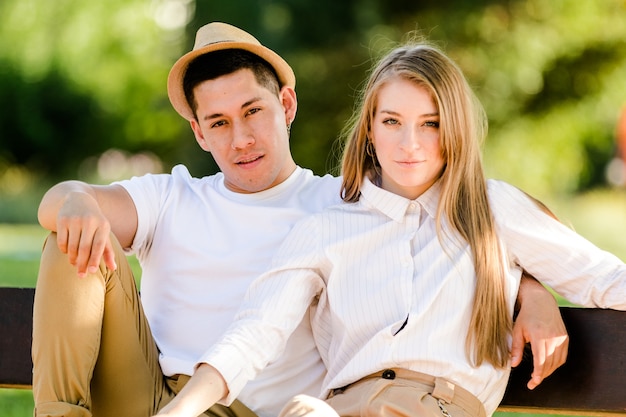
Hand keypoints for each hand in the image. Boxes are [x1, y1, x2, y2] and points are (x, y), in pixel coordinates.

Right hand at [56, 191, 116, 276]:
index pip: (98, 245)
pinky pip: (62, 241)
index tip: (91, 272)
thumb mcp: (103, 232)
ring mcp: (75, 219)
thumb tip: (114, 268)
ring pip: (72, 246)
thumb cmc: (95, 221)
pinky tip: (67, 252)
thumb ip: (108, 250)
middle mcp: (90, 221)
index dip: (94, 259)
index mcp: (103, 224)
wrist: (79, 199)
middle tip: (81, 275)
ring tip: (74, 264)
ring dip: (72, 258)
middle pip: (84, 248)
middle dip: (82, 263)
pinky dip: (64, 250)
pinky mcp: (62, 219)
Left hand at [511, 274, 568, 388]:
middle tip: (533, 382)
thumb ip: (516, 348)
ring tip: (539, 375)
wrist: (541, 300)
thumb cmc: (526, 315)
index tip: (533, 383)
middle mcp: (553, 338)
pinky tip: (548, 366)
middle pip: (550, 363)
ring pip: (557, 361)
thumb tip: (513, 364)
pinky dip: (556, 363)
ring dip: (549, 371)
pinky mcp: (565, 337)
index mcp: (539, 336)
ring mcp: (561, 338)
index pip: (540, 361)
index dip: (538, 374)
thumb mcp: (517, 330)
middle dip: (542, 375)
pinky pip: (563, 356)